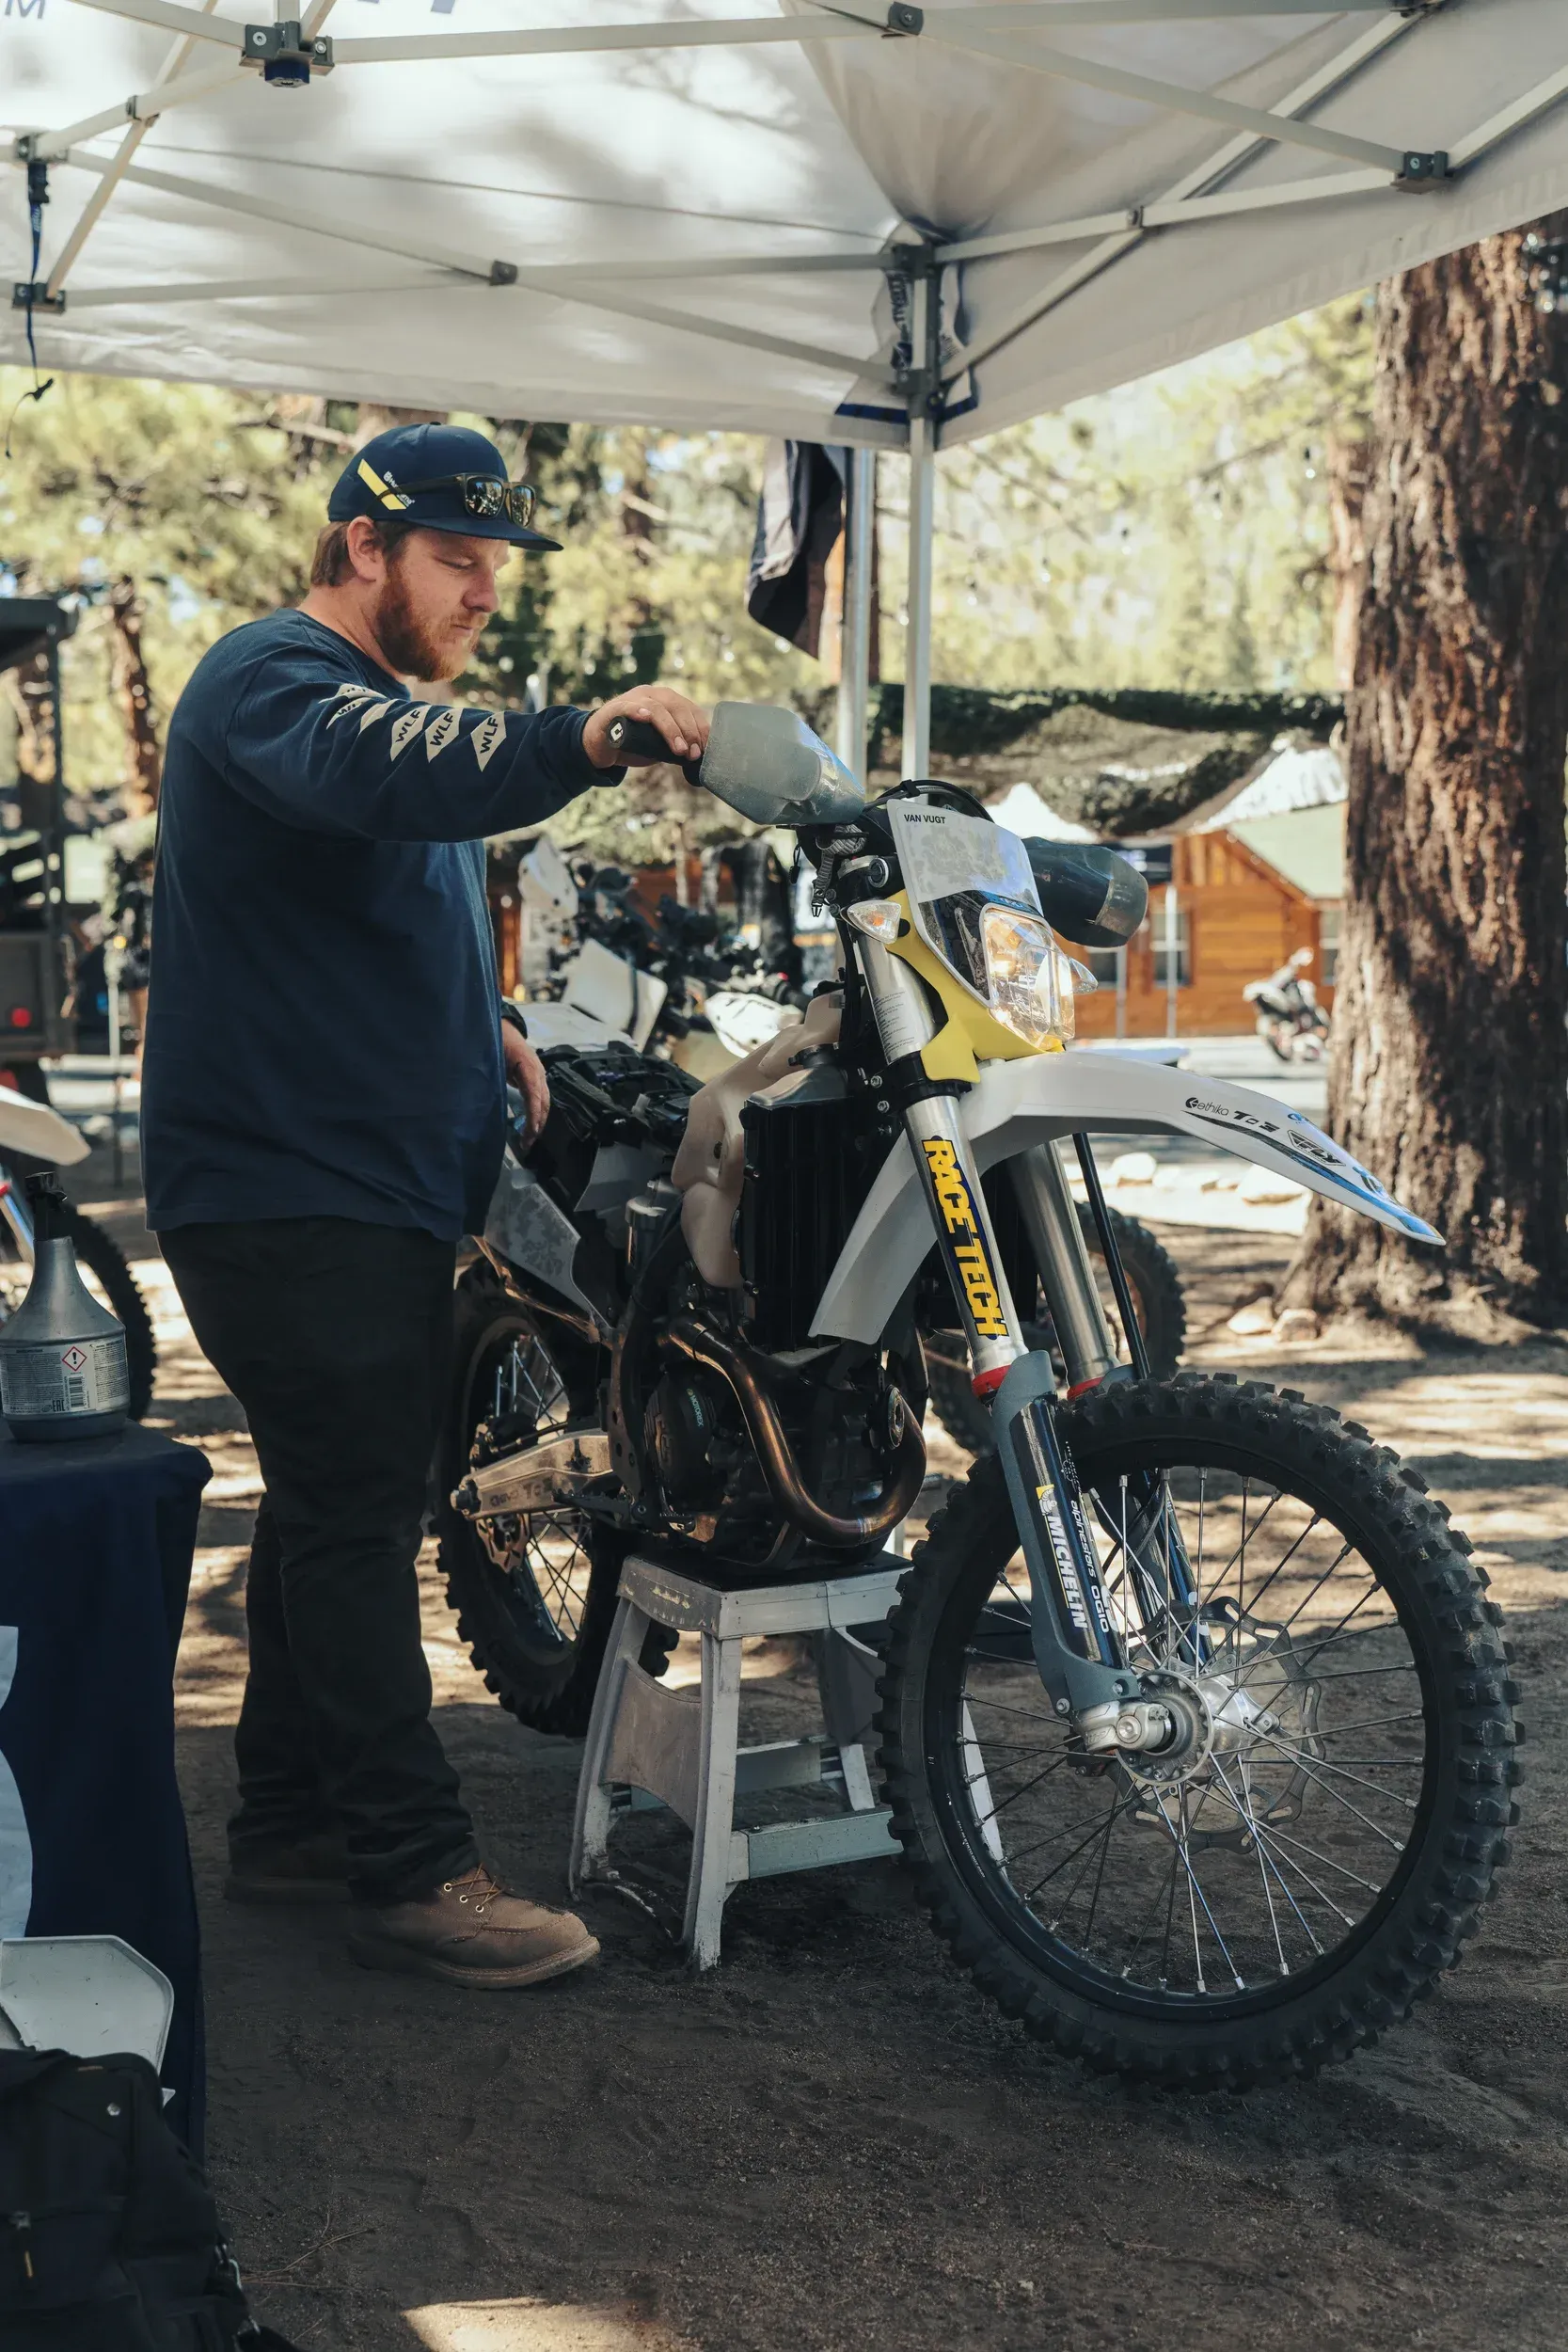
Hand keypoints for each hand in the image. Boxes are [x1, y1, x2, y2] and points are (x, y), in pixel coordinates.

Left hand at [502, 1023, 549, 1144]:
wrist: (503, 1026)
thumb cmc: (496, 1039)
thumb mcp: (492, 1056)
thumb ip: (492, 1076)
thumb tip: (487, 1097)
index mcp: (529, 1066)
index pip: (534, 1094)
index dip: (533, 1115)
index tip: (529, 1133)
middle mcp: (538, 1072)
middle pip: (543, 1102)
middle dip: (537, 1124)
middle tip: (527, 1144)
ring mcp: (539, 1075)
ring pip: (544, 1102)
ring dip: (538, 1122)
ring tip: (528, 1140)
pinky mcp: (535, 1078)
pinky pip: (539, 1099)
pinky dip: (536, 1114)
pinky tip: (530, 1127)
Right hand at [582, 684, 710, 769]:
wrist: (600, 745)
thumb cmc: (633, 743)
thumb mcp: (660, 743)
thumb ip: (677, 743)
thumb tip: (700, 756)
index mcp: (666, 699)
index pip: (690, 708)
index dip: (701, 728)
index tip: (706, 749)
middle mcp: (651, 694)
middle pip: (678, 707)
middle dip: (689, 731)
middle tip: (694, 753)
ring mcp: (632, 699)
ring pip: (657, 709)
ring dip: (671, 729)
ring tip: (679, 749)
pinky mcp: (614, 709)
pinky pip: (627, 706)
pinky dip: (637, 711)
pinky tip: (646, 718)